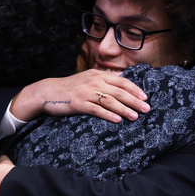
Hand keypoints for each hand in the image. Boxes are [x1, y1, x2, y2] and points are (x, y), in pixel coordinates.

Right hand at [9, 70, 148, 123]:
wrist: (48, 92)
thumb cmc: (70, 87)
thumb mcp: (88, 78)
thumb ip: (104, 79)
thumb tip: (122, 81)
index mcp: (98, 75)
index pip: (122, 81)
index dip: (135, 89)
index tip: (145, 98)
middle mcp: (94, 82)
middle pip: (119, 91)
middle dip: (134, 101)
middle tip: (146, 109)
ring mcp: (86, 92)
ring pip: (110, 100)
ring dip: (124, 109)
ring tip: (135, 117)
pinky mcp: (78, 103)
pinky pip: (96, 109)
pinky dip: (108, 115)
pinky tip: (117, 120)